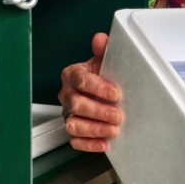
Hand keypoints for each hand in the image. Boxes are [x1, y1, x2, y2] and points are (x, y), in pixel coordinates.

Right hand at [58, 33, 122, 152]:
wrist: (104, 92)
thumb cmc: (103, 75)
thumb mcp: (105, 60)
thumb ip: (103, 49)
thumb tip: (100, 38)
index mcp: (72, 74)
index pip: (80, 80)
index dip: (98, 87)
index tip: (116, 94)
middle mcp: (66, 94)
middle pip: (76, 104)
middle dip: (98, 111)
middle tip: (118, 115)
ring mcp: (68, 114)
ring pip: (73, 124)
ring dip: (94, 129)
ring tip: (113, 130)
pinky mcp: (73, 131)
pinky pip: (75, 141)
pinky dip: (89, 144)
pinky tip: (104, 143)